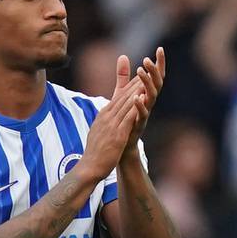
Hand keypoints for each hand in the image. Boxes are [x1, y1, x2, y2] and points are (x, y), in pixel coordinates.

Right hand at [76, 57, 146, 177]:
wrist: (89, 167)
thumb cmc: (95, 152)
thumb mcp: (99, 132)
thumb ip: (105, 121)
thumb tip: (106, 115)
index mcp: (103, 115)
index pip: (118, 97)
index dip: (129, 85)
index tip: (139, 76)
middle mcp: (106, 117)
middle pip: (123, 96)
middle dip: (135, 82)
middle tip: (147, 70)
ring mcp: (111, 125)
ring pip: (126, 103)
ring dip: (137, 90)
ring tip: (147, 78)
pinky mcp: (117, 134)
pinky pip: (128, 117)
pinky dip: (136, 106)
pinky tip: (143, 98)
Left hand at [123, 48, 165, 151]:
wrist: (122, 143)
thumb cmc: (125, 117)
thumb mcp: (122, 94)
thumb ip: (123, 76)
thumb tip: (123, 56)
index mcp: (146, 93)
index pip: (156, 76)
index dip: (159, 63)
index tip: (160, 48)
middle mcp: (149, 102)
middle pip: (156, 83)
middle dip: (153, 70)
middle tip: (146, 60)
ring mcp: (145, 113)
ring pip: (151, 96)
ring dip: (147, 83)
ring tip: (141, 72)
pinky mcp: (139, 124)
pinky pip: (143, 114)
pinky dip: (140, 105)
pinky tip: (137, 97)